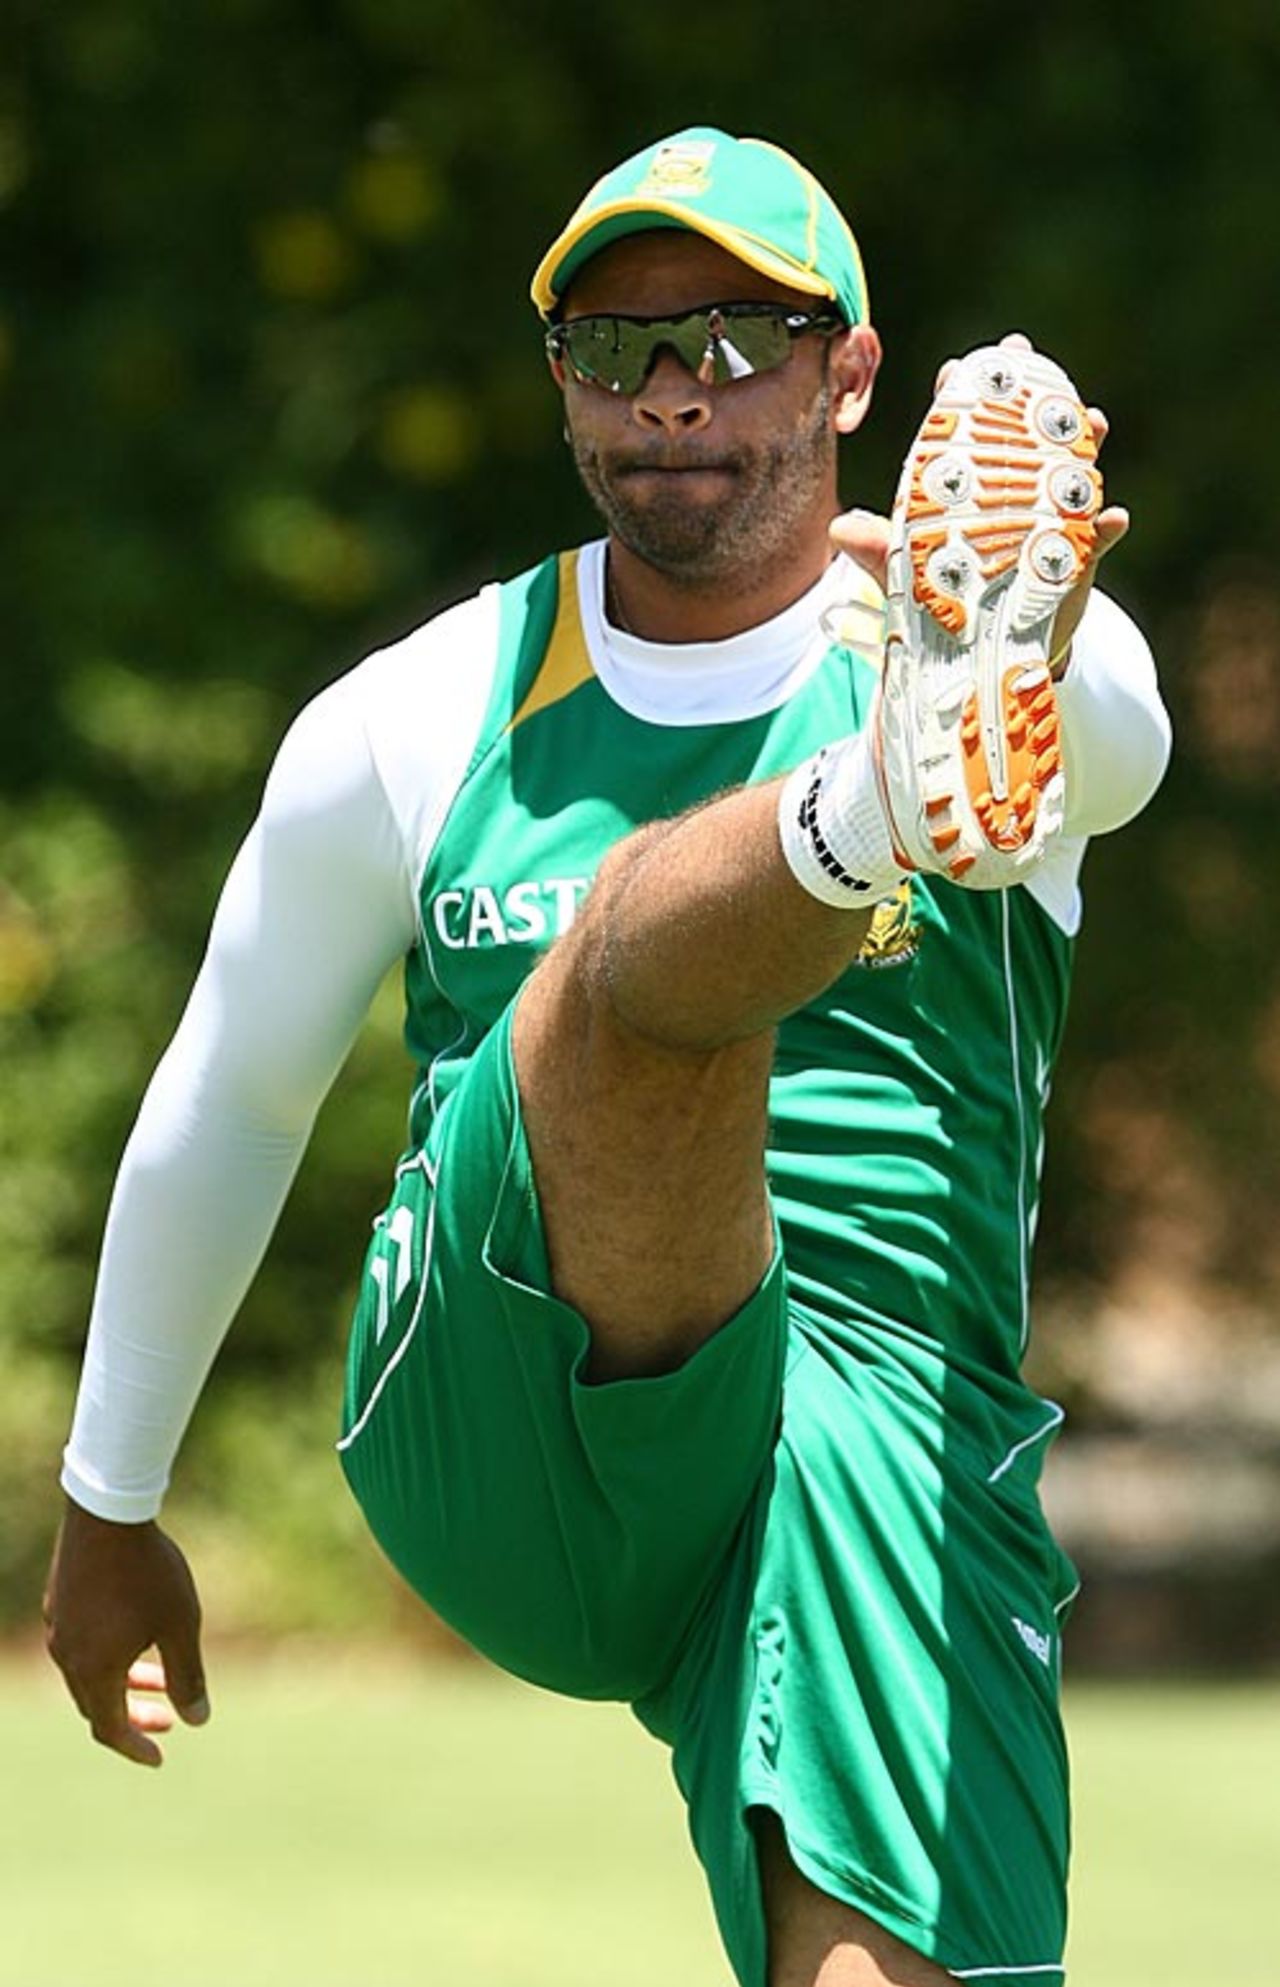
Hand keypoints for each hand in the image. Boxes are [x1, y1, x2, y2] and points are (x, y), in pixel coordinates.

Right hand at [43, 1498, 209, 1766]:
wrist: (107, 1512)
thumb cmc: (149, 1572)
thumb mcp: (180, 1624)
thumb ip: (188, 1676)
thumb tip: (198, 1720)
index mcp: (93, 1671)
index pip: (110, 1729)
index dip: (136, 1747)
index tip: (160, 1757)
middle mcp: (66, 1656)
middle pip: (96, 1705)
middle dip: (133, 1717)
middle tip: (169, 1719)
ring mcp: (58, 1627)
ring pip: (88, 1673)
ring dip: (124, 1683)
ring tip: (160, 1678)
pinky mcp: (59, 1601)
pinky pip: (81, 1645)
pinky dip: (109, 1656)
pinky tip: (135, 1634)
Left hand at [831, 331, 1128, 674]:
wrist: (985, 651)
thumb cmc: (947, 598)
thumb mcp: (908, 575)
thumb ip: (876, 553)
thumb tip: (839, 530)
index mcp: (969, 496)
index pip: (963, 438)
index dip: (960, 399)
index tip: (956, 368)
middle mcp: (1011, 499)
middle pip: (1023, 438)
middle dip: (1029, 396)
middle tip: (1027, 356)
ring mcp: (1046, 525)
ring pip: (1069, 476)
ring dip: (1084, 446)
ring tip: (1095, 419)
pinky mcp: (1074, 562)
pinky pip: (1096, 541)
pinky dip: (1107, 529)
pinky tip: (1114, 516)